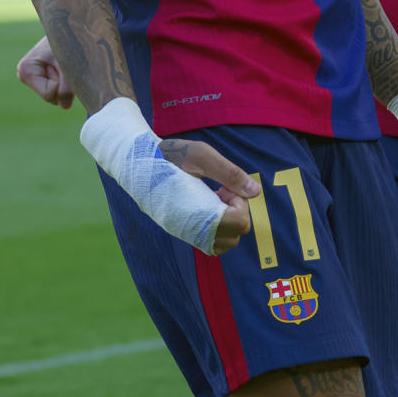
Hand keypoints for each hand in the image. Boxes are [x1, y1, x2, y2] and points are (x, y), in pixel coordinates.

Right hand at [15, 36, 75, 108]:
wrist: (66, 26)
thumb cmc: (67, 41)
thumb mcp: (69, 64)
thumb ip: (67, 87)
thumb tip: (65, 107)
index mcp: (26, 70)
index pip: (49, 94)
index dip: (62, 84)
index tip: (62, 65)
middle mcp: (24, 74)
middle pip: (50, 97)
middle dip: (62, 85)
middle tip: (64, 64)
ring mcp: (30, 76)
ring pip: (54, 96)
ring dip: (64, 83)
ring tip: (64, 64)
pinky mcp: (38, 77)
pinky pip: (55, 90)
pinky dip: (63, 82)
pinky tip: (63, 68)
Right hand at [160, 137, 259, 253]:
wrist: (141, 161)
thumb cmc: (171, 155)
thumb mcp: (202, 156)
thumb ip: (229, 173)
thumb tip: (256, 192)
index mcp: (197, 212)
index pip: (239, 222)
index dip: (239, 203)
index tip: (225, 187)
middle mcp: (192, 230)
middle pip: (236, 233)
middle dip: (236, 211)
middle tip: (221, 190)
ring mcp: (187, 234)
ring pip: (226, 241)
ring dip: (228, 219)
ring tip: (214, 197)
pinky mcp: (185, 232)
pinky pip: (212, 241)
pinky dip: (218, 226)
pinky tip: (207, 204)